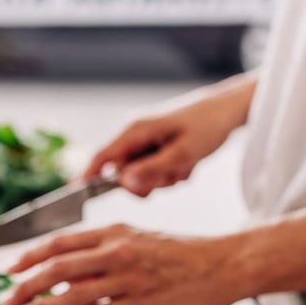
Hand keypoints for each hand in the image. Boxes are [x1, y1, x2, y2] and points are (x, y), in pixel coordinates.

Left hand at [0, 224, 249, 304]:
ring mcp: (128, 278)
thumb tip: (71, 271)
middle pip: (57, 267)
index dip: (30, 256)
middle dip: (24, 285)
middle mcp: (116, 251)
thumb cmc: (183, 255)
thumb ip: (105, 253)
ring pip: (71, 293)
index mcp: (114, 232)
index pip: (60, 242)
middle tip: (3, 300)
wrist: (224, 264)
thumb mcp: (140, 241)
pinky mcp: (140, 304)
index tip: (9, 269)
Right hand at [85, 75, 253, 196]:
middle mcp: (135, 135)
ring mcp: (146, 141)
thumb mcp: (182, 153)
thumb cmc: (208, 125)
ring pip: (140, 175)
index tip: (76, 195)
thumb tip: (123, 184)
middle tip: (171, 176)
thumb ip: (151, 170)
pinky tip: (187, 162)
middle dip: (146, 182)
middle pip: (123, 173)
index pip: (101, 157)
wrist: (229, 109)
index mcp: (135, 131)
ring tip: (184, 165)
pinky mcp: (156, 146)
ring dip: (162, 178)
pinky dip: (170, 172)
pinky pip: (154, 170)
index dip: (87, 177)